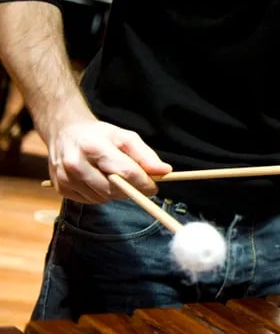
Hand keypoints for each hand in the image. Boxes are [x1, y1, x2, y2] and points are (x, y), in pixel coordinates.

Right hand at [47, 120, 171, 202]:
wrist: (64, 132)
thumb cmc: (99, 135)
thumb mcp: (125, 137)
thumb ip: (145, 155)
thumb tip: (165, 171)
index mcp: (93, 146)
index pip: (124, 171)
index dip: (143, 182)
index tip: (154, 187)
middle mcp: (75, 164)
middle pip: (113, 188)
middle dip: (131, 189)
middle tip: (139, 184)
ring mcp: (65, 178)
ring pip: (102, 198)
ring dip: (116, 192)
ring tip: (116, 177)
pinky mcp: (60, 188)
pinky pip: (90, 201)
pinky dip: (101, 195)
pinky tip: (100, 181)